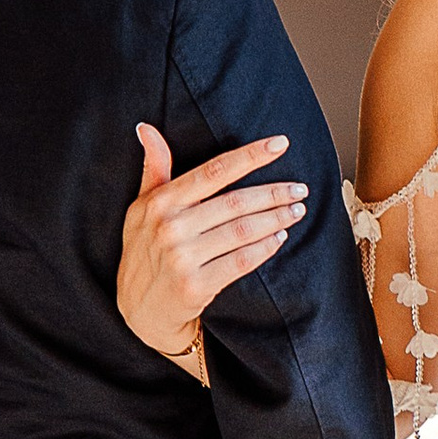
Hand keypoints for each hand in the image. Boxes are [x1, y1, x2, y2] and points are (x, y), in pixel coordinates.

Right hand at [119, 125, 307, 376]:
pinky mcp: (195, 286)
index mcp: (160, 202)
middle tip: (300, 189)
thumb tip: (147, 129)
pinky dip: (264, 248)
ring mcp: (182, 258)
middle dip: (273, 193)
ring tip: (296, 211)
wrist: (137, 310)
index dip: (250, 156)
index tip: (280, 144)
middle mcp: (170, 227)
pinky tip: (280, 238)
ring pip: (241, 231)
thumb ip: (153, 169)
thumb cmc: (144, 252)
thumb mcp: (140, 209)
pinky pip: (240, 262)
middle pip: (235, 203)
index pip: (213, 172)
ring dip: (275, 219)